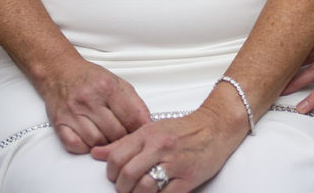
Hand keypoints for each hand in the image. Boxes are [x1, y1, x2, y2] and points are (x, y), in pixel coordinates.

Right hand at [39, 57, 150, 154]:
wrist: (59, 71)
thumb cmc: (90, 78)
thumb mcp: (116, 82)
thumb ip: (133, 102)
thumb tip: (147, 123)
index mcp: (107, 87)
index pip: (130, 117)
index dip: (139, 129)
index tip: (140, 133)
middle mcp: (89, 99)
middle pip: (115, 132)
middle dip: (123, 138)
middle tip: (124, 136)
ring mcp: (73, 112)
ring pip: (97, 142)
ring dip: (105, 143)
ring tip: (107, 136)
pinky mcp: (59, 123)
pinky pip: (76, 146)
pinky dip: (86, 147)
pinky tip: (90, 139)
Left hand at [91, 109, 243, 192]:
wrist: (215, 127)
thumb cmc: (183, 129)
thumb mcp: (151, 130)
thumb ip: (123, 143)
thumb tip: (98, 154)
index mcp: (147, 134)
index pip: (116, 157)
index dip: (111, 173)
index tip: (116, 176)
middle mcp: (159, 147)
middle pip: (127, 175)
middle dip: (123, 188)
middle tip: (127, 188)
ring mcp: (174, 164)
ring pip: (143, 188)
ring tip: (141, 192)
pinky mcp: (187, 179)